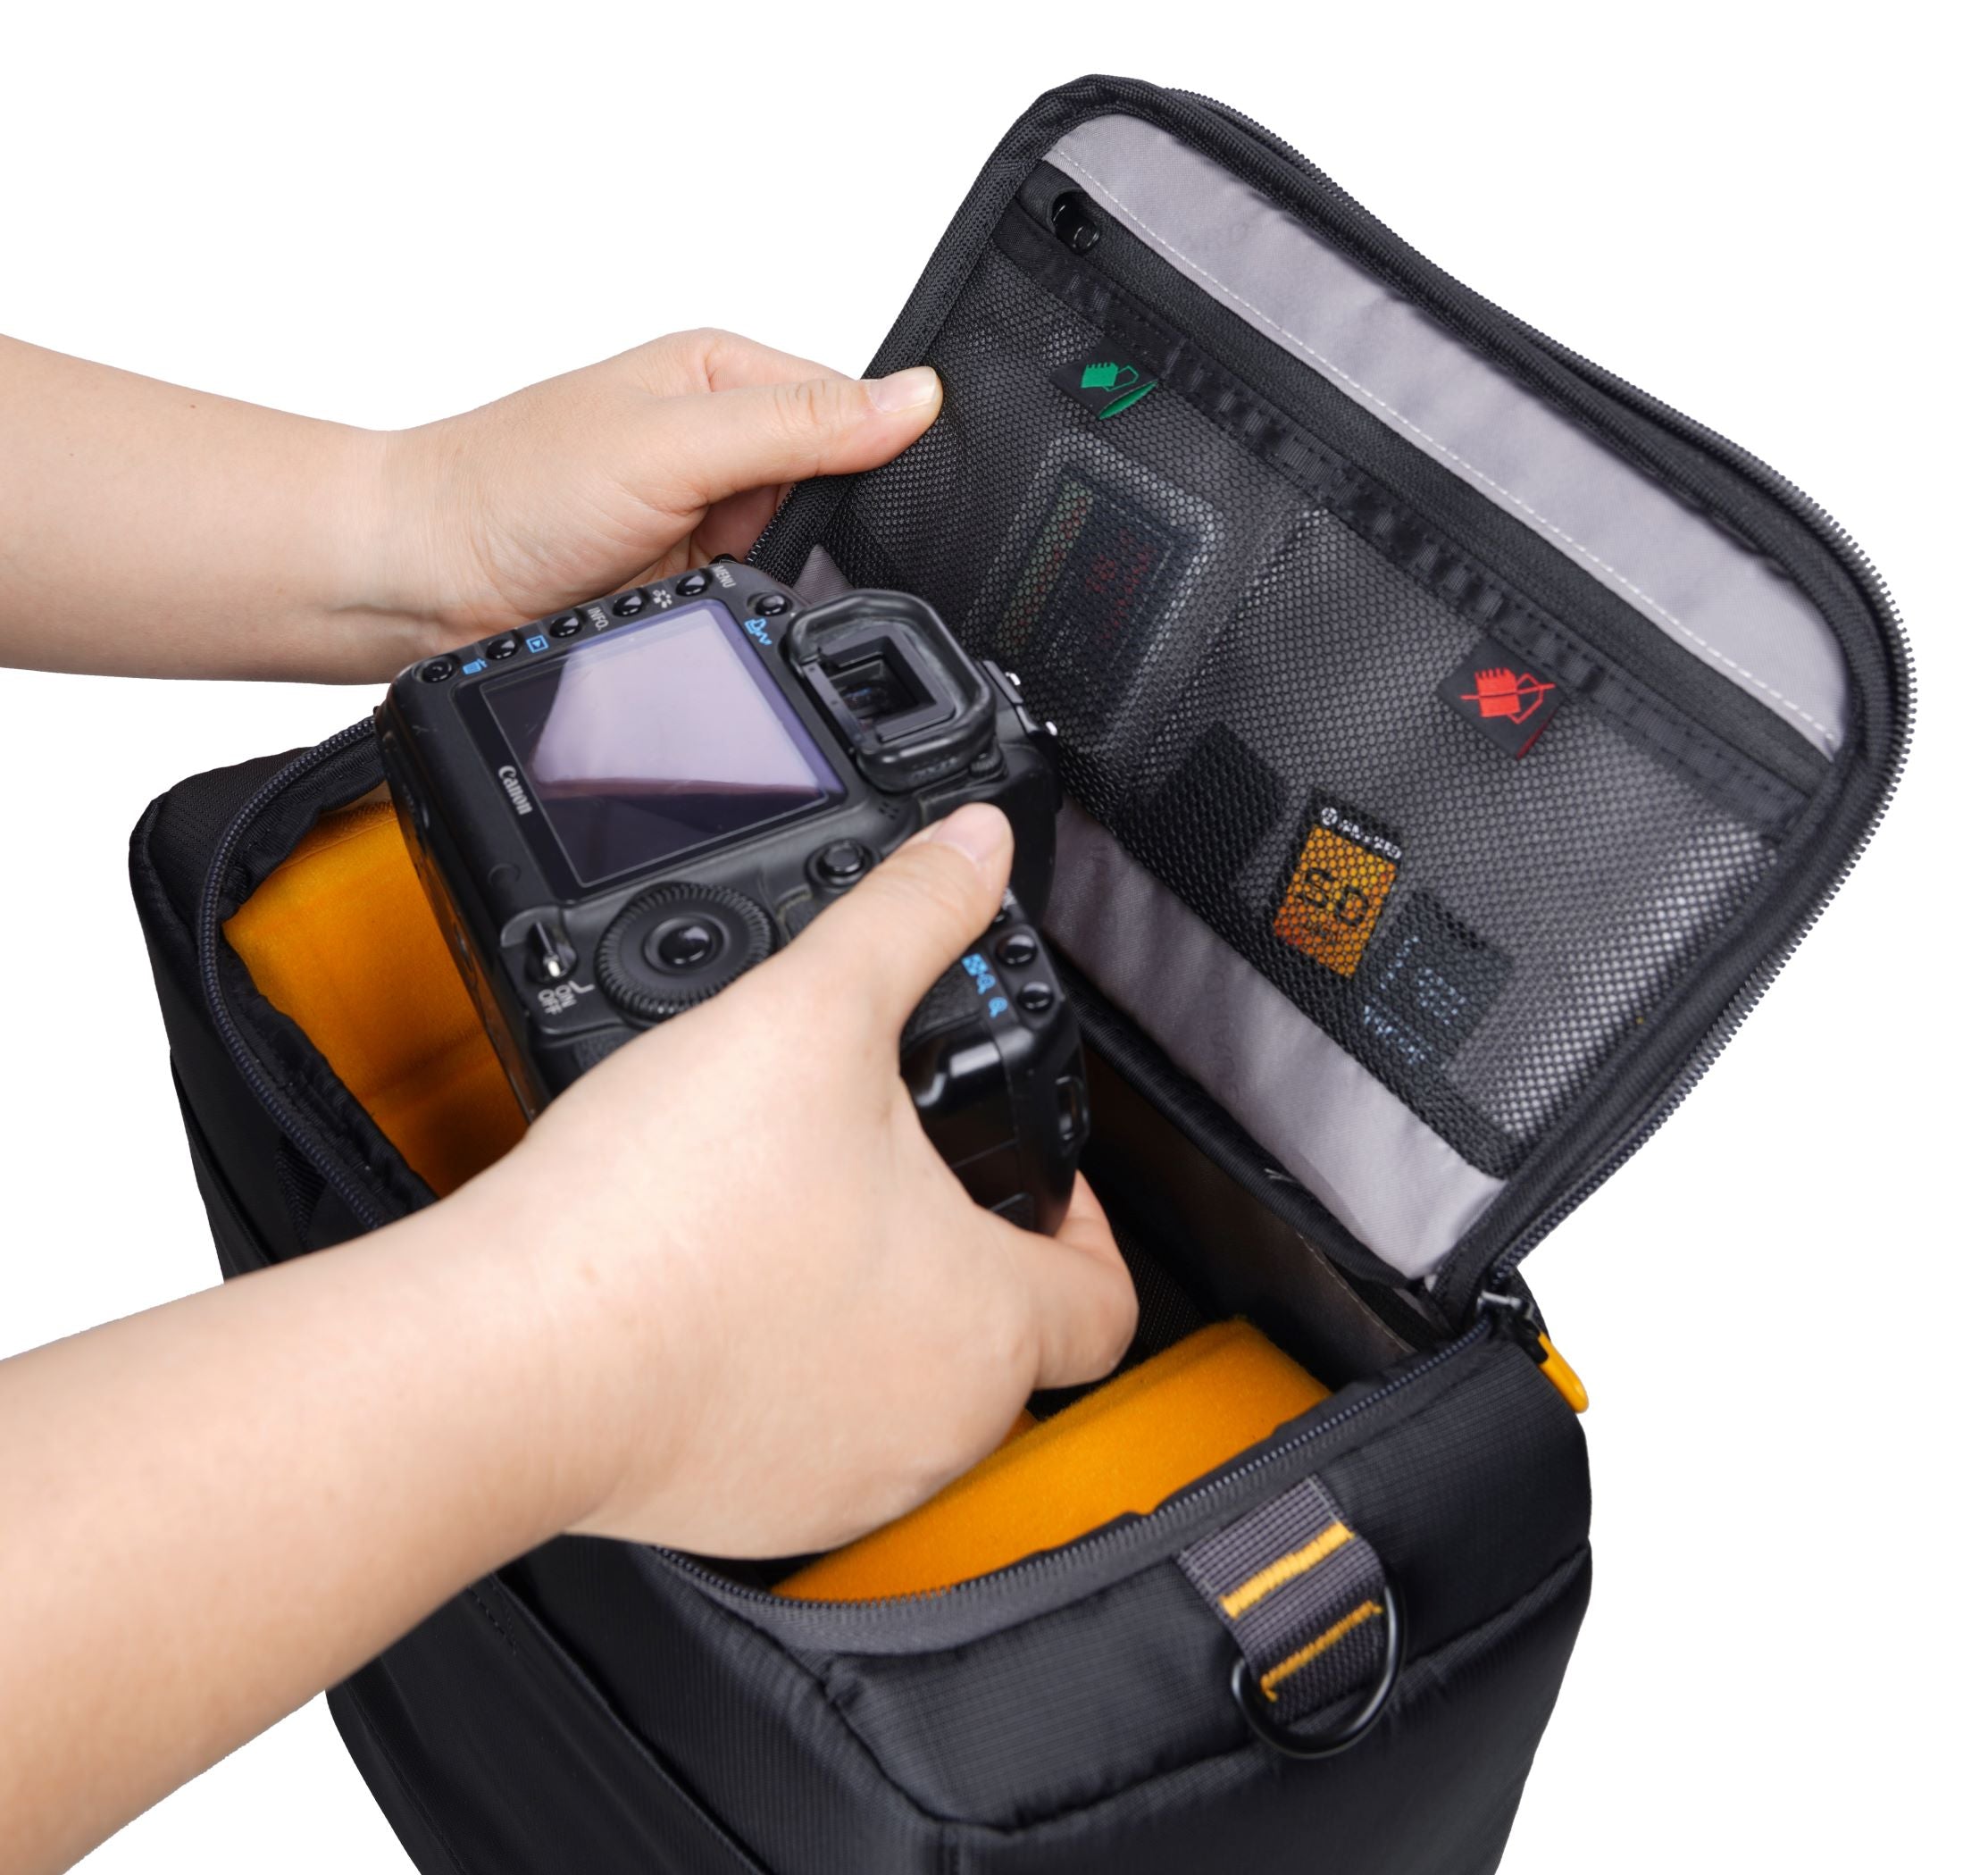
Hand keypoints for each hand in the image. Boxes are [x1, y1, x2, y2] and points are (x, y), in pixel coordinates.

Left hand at [0, 330, 939, 682]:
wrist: (417, 585)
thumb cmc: (504, 488)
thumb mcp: (671, 442)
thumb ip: (798, 423)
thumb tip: (917, 398)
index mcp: (725, 373)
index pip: (854, 406)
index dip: (874, 458)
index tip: (857, 501)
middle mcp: (721, 440)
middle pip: (838, 492)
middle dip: (814, 530)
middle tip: (748, 540)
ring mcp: (707, 516)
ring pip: (804, 559)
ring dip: (772, 579)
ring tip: (700, 570)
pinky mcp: (690, 584)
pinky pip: (759, 606)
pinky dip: (743, 616)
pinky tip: (698, 607)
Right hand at [462, 803, 1137, 1553]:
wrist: (508, 1359)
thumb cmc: (665, 1218)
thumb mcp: (812, 1014)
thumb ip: (909, 918)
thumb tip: (976, 848)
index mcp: (987, 1322)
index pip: (1107, 1300)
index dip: (1093, 1227)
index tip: (1038, 1181)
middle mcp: (937, 1426)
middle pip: (1009, 1341)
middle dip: (971, 1249)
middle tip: (900, 1170)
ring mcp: (845, 1483)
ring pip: (911, 1392)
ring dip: (884, 1311)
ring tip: (805, 1219)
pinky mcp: (750, 1511)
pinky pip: (814, 1437)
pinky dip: (795, 1370)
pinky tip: (728, 1298)